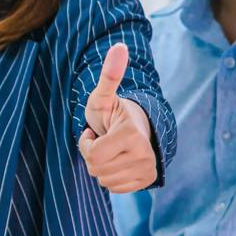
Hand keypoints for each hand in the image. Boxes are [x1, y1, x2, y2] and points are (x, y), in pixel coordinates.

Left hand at [78, 42, 156, 193]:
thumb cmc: (113, 112)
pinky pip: (114, 189)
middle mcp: (145, 155)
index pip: (93, 155)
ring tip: (111, 149)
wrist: (137, 127)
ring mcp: (148, 170)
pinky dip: (111, 177)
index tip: (96, 131)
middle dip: (93, 155)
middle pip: (97, 169)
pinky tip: (118, 161)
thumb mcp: (103, 96)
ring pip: (104, 181)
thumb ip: (109, 75)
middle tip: (104, 140)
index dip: (86, 143)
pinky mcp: (147, 180)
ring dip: (101, 166)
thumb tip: (120, 46)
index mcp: (132, 136)